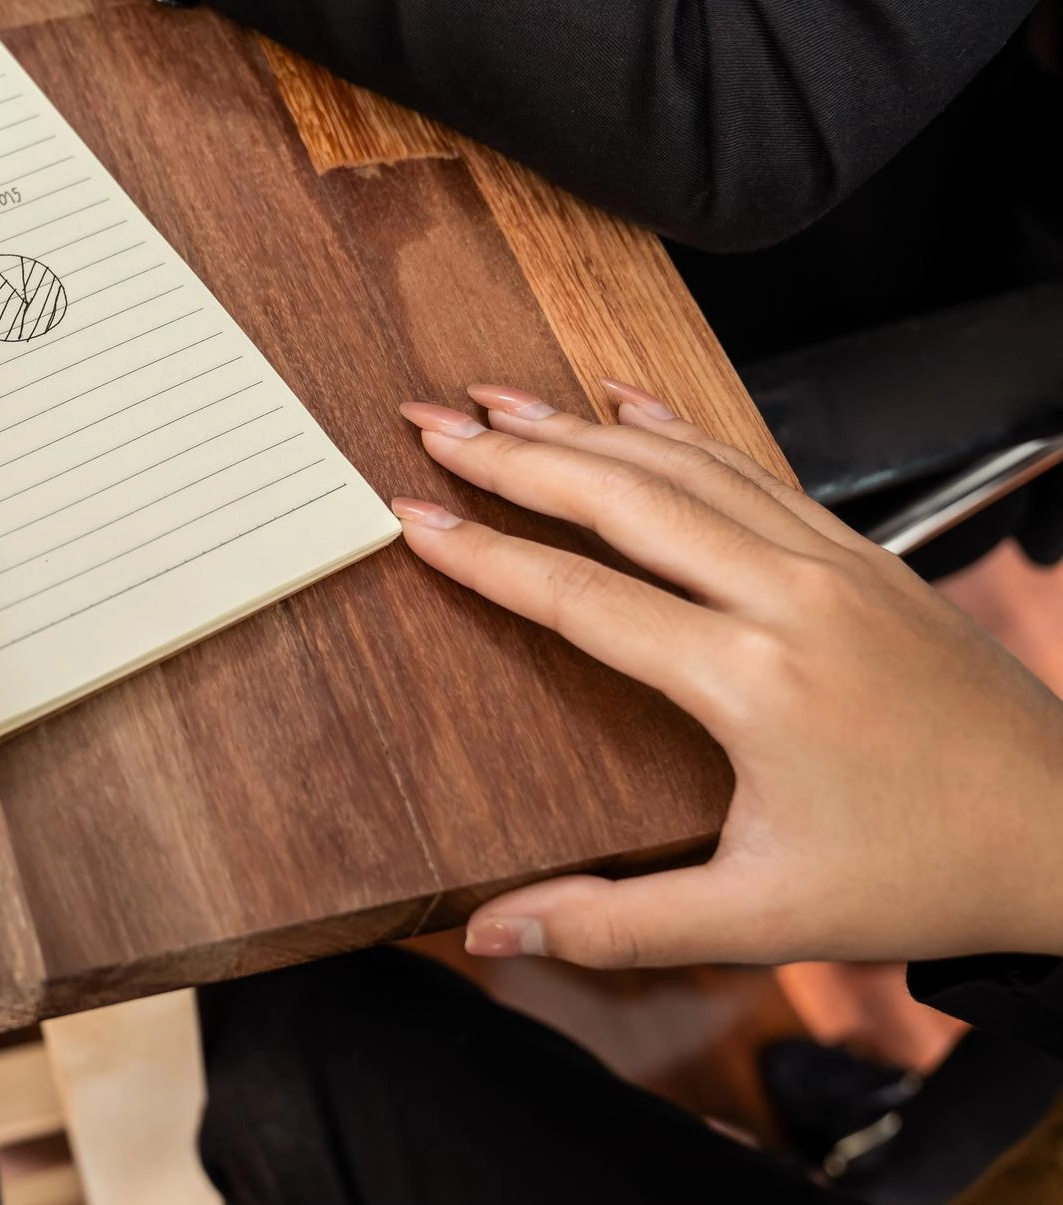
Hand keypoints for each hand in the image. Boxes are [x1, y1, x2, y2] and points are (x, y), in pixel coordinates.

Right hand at [390, 379, 1062, 967]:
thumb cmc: (922, 878)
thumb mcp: (761, 919)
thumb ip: (615, 924)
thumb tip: (492, 934)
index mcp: (750, 680)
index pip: (579, 595)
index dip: (482, 556)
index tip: (410, 519)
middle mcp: (788, 597)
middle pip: (622, 496)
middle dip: (512, 453)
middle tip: (430, 420)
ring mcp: (833, 562)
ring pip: (684, 465)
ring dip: (582, 425)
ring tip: (498, 398)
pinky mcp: (863, 556)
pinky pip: (751, 468)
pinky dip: (678, 429)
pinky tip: (630, 405)